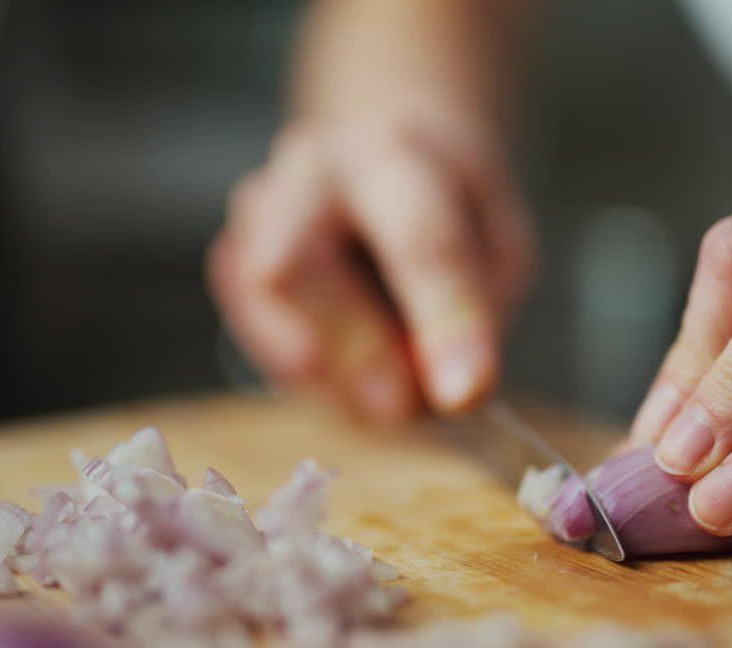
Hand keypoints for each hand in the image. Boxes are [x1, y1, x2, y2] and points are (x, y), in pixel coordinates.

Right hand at [208, 111, 532, 420]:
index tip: (467, 393)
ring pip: (263, 313)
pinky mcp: (230, 260)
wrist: (380, 155)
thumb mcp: (501, 245)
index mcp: (396, 154)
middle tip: (403, 407)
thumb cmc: (448, 209)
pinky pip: (252, 337)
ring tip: (390, 387)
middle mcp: (310, 172)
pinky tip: (349, 364)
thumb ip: (478, 309)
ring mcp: (256, 213)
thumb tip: (445, 389)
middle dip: (350, 353)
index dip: (444, 322)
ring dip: (331, 375)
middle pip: (294, 268)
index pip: (419, 240)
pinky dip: (308, 375)